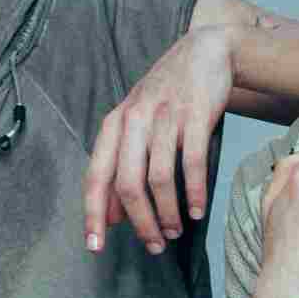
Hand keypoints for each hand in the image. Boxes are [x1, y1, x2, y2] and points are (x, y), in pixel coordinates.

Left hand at [83, 8, 241, 252]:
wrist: (205, 51)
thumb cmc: (167, 95)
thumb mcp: (135, 124)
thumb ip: (120, 166)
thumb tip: (110, 217)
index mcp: (114, 125)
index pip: (96, 176)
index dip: (93, 214)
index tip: (95, 246)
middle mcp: (134, 120)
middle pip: (127, 184)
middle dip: (140, 222)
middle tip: (153, 246)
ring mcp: (164, 117)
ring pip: (159, 178)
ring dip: (168, 213)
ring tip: (175, 231)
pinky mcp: (195, 116)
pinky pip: (191, 163)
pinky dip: (194, 193)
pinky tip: (197, 211)